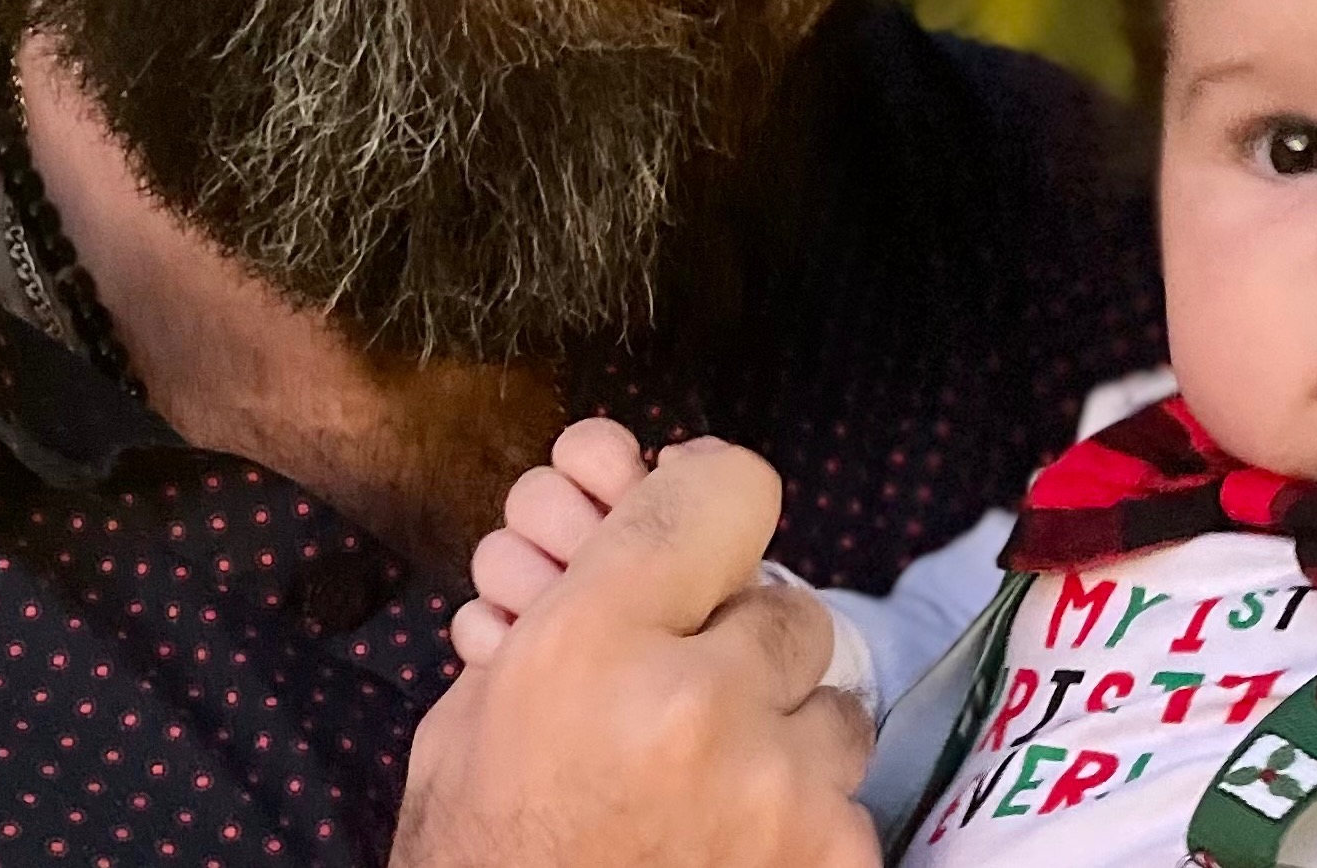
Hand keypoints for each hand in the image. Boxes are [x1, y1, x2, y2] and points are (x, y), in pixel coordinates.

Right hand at [392, 438, 880, 867]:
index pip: (724, 486)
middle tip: (680, 698)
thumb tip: (628, 538)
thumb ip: (564, 614)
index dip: (709, 502)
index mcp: (590, 644)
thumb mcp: (474, 716)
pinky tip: (730, 849)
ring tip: (707, 783)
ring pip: (831, 707)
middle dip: (736, 645)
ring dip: (781, 734)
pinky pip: (843, 806)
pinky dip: (797, 825)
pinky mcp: (827, 865)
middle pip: (784, 604)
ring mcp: (778, 792)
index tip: (698, 526)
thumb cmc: (482, 856)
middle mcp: (699, 701)